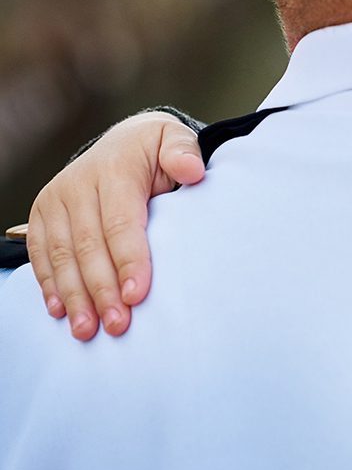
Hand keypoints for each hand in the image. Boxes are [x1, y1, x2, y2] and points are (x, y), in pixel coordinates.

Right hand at [27, 111, 204, 339]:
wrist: (121, 141)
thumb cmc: (155, 150)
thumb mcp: (175, 140)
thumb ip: (184, 154)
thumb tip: (192, 170)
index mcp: (114, 170)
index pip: (121, 223)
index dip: (128, 260)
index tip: (137, 295)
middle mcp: (78, 185)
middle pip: (88, 246)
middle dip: (102, 289)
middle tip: (116, 324)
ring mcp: (55, 201)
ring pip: (62, 255)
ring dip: (74, 296)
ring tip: (87, 329)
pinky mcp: (41, 215)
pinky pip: (41, 254)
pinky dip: (50, 285)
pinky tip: (60, 312)